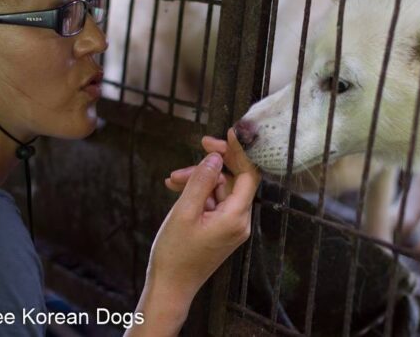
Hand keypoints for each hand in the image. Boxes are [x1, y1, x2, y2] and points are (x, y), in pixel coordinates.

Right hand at [130, 129, 259, 336]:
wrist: (170, 287)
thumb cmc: (175, 253)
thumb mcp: (184, 211)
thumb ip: (202, 181)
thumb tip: (215, 156)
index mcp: (236, 217)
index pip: (249, 174)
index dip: (240, 152)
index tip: (229, 132)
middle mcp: (240, 220)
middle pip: (234, 179)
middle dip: (211, 165)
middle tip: (197, 148)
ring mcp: (231, 225)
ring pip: (220, 189)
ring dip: (199, 180)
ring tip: (172, 180)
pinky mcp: (221, 229)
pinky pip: (214, 202)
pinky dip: (198, 193)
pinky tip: (177, 188)